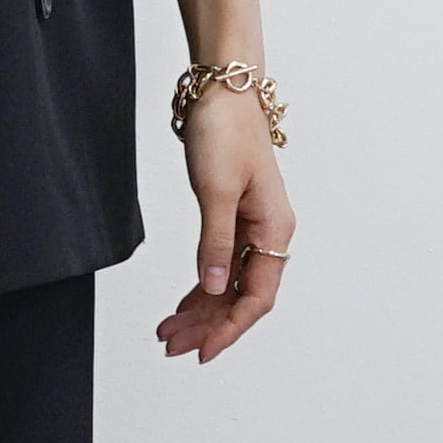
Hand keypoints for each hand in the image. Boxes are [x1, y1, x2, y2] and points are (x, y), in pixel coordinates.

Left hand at [155, 91, 293, 363]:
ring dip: (201, 310)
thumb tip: (213, 288)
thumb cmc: (225, 132)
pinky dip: (201, 287)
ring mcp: (252, 227)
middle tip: (172, 346)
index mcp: (274, 231)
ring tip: (168, 332)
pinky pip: (221, 265)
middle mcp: (268, 234)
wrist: (222, 91)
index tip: (202, 351)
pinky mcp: (234, 217)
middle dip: (208, 326)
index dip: (229, 329)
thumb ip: (214, 243)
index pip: (255, 298)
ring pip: (228, 284)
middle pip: (241, 297)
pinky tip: (184, 305)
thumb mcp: (215, 191)